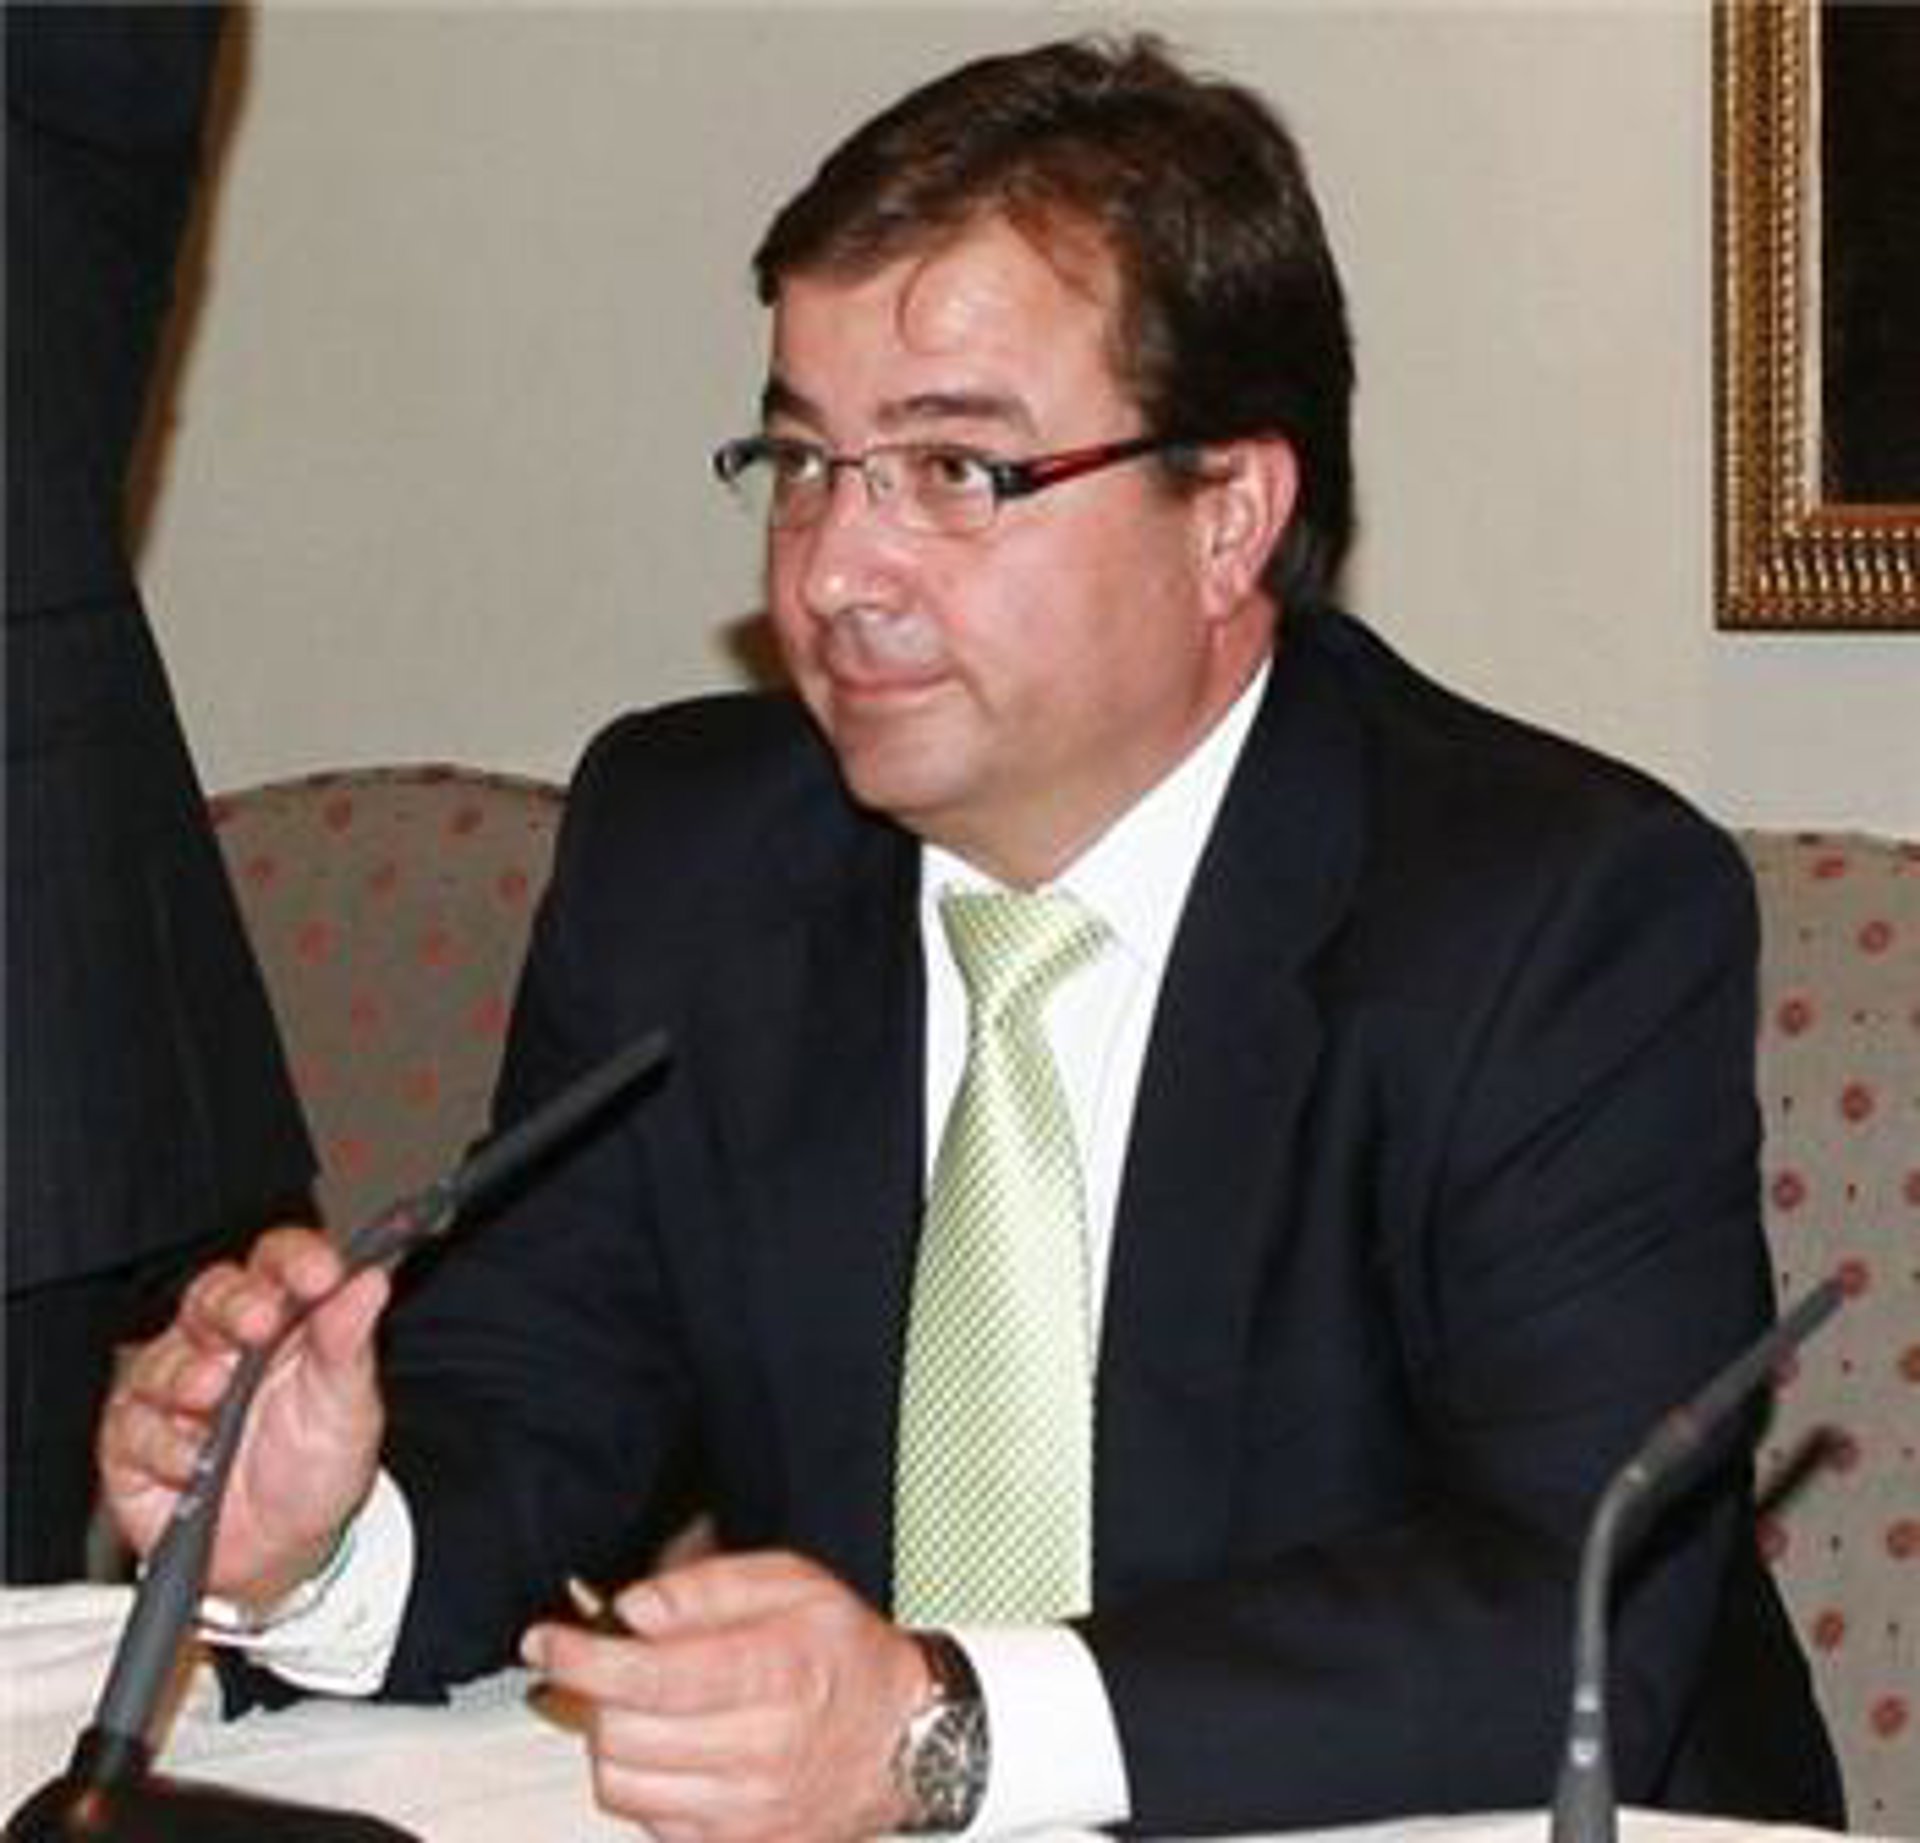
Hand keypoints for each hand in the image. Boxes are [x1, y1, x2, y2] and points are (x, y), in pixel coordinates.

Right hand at [97, 1225, 388, 1607]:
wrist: (284, 1550)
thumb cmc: (316, 1463)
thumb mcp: (349, 1404)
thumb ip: (349, 1341)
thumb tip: (370, 1281)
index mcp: (282, 1318)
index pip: (279, 1262)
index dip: (295, 1259)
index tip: (318, 1274)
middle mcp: (221, 1342)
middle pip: (211, 1295)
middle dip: (233, 1305)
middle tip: (258, 1324)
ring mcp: (172, 1387)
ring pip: (162, 1357)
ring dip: (190, 1374)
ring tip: (216, 1396)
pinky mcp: (132, 1440)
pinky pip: (133, 1427)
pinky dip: (166, 1444)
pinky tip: (195, 1463)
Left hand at [522, 1551, 927, 1842]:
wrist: (904, 1738)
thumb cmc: (844, 1653)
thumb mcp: (792, 1583)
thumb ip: (705, 1585)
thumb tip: (631, 1609)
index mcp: (778, 1672)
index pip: (654, 1676)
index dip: (585, 1655)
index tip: (547, 1637)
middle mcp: (763, 1750)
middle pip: (625, 1732)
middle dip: (592, 1689)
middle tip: (599, 1658)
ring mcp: (747, 1811)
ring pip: (622, 1783)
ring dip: (608, 1737)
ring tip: (637, 1701)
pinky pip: (645, 1818)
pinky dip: (637, 1778)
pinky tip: (666, 1742)